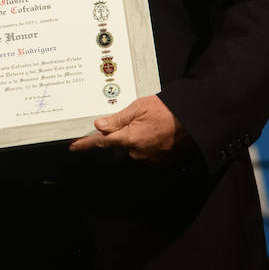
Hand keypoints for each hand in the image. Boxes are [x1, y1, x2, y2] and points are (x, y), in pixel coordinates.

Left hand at [68, 95, 188, 160]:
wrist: (194, 120)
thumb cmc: (168, 110)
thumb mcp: (139, 107)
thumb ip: (118, 118)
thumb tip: (99, 126)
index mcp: (130, 138)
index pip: (102, 142)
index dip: (86, 144)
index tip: (74, 147)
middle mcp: (138, 152)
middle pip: (121, 144)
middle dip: (125, 133)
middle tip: (140, 120)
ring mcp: (150, 159)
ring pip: (134, 149)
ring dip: (139, 138)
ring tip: (153, 125)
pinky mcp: (161, 162)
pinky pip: (148, 153)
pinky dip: (150, 144)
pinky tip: (159, 134)